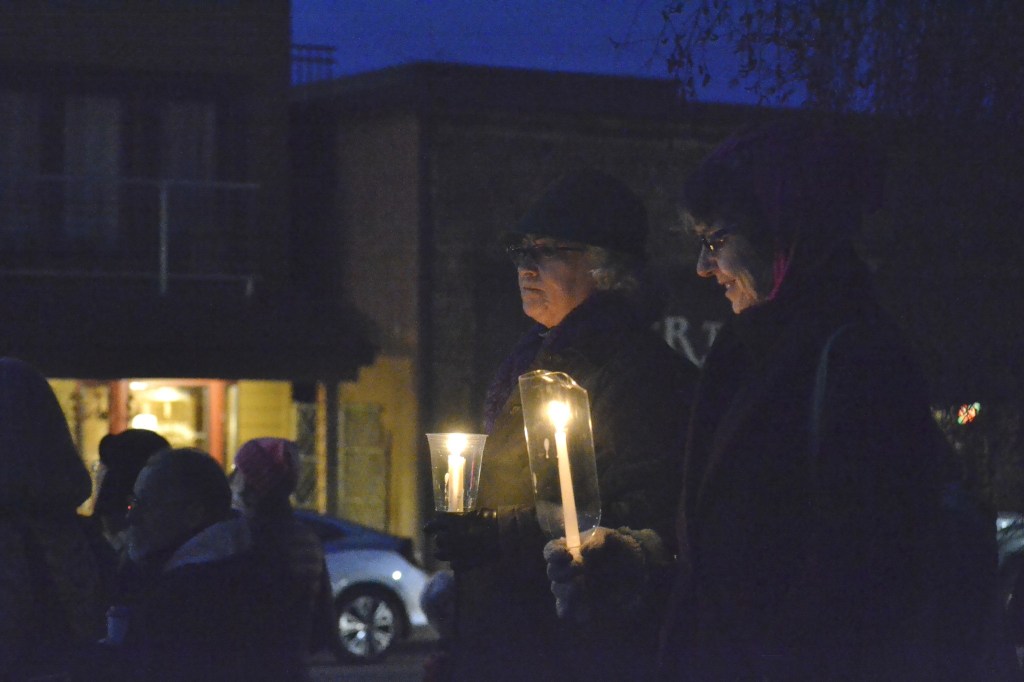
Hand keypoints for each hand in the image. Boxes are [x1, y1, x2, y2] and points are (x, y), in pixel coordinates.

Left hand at [423, 509, 498, 570]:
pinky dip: (454, 563)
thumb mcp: (475, 513)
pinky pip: (453, 565)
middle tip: (441, 540)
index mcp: (453, 523)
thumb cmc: (490, 520)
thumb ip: (462, 518)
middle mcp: (451, 538)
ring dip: (442, 553)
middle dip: (440, 540)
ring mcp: (457, 552)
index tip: (426, 529)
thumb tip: (455, 519)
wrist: (502, 535)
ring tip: (443, 553)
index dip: (430, 527)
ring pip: (441, 555)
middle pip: (438, 540)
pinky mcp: (464, 563)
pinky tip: (457, 562)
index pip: (435, 524)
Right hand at [544, 526, 665, 621]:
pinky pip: (570, 612)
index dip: (553, 553)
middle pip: (553, 573)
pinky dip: (574, 611)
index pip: (550, 551)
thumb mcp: (610, 536)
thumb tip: (584, 551)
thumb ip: (597, 540)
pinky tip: (586, 610)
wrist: (636, 567)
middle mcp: (566, 569)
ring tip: (581, 588)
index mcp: (568, 549)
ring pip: (558, 592)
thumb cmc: (618, 547)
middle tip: (581, 569)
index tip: (567, 555)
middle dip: (563, 572)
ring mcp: (573, 587)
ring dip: (567, 591)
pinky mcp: (582, 604)